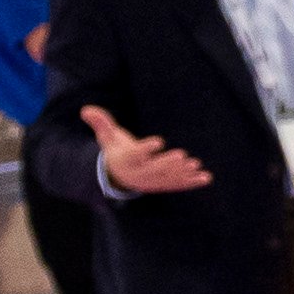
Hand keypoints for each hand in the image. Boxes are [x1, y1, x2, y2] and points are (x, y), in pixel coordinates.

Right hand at [84, 105, 210, 197]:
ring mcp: (152, 181)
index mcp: (125, 160)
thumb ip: (101, 123)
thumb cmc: (115, 151)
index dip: (146, 148)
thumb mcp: (107, 137)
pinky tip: (207, 178)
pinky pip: (177, 185)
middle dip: (167, 164)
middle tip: (182, 156)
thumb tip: (86, 109)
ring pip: (167, 178)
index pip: (135, 154)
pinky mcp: (163, 185)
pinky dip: (192, 182)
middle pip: (153, 169)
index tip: (159, 141)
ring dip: (182, 173)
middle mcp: (138, 173)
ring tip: (196, 165)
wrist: (117, 176)